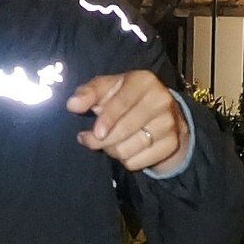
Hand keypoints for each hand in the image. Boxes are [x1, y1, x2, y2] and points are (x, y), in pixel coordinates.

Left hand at [67, 69, 190, 173]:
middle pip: (124, 130)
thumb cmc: (128, 98)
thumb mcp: (108, 88)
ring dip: (111, 151)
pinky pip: (137, 162)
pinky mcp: (171, 144)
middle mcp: (161, 100)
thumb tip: (72, 104)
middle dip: (101, 140)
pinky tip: (126, 149)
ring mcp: (169, 123)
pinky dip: (126, 160)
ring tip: (109, 143)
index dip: (107, 119)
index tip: (95, 133)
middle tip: (88, 140)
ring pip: (128, 149)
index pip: (123, 102)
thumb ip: (88, 93)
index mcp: (144, 81)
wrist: (163, 114)